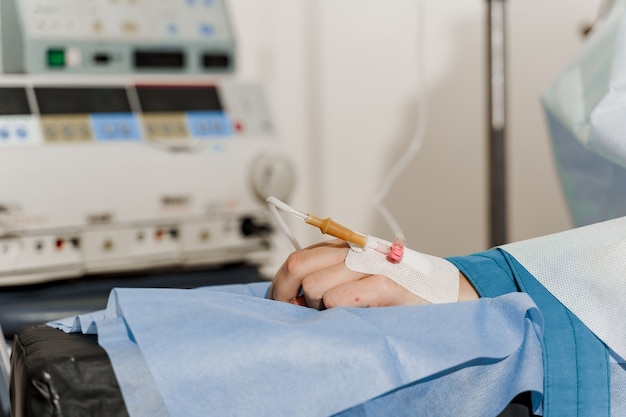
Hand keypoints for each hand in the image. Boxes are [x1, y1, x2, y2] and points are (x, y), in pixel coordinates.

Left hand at [268, 239, 439, 308]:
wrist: (445, 292)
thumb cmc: (398, 290)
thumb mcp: (360, 276)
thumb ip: (329, 276)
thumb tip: (289, 295)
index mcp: (346, 246)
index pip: (296, 259)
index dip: (281, 284)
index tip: (282, 305)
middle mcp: (355, 250)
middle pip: (297, 268)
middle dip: (288, 297)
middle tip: (298, 315)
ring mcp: (370, 265)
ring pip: (315, 287)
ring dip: (319, 308)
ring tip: (338, 315)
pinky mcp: (386, 284)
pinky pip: (340, 299)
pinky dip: (337, 311)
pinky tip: (352, 316)